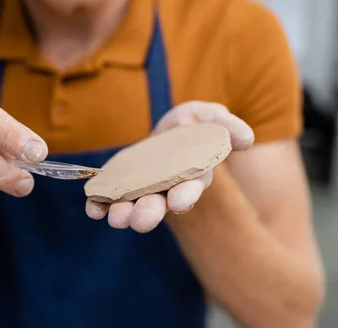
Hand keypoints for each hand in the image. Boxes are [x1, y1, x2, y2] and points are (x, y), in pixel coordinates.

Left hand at [85, 101, 254, 232]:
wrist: (171, 128)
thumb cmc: (196, 124)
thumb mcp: (211, 117)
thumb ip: (226, 126)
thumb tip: (245, 138)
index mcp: (191, 175)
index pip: (190, 188)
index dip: (185, 195)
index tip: (178, 202)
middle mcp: (166, 188)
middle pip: (159, 204)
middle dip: (150, 212)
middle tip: (141, 220)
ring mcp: (143, 187)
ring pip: (133, 205)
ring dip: (123, 213)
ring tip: (115, 217)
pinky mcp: (121, 183)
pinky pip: (109, 197)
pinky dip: (100, 205)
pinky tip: (92, 209)